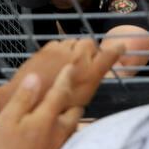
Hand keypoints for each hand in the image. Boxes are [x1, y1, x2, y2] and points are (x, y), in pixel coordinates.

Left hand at [0, 38, 123, 110]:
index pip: (108, 55)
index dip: (116, 50)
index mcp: (90, 72)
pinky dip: (60, 50)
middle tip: (84, 63)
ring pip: (74, 42)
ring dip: (74, 49)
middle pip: (90, 44)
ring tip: (68, 64)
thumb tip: (96, 71)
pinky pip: (60, 43)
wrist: (28, 99)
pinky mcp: (48, 48)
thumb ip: (91, 81)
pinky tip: (56, 62)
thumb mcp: (81, 99)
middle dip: (89, 51)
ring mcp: (62, 50)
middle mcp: (78, 58)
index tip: (120, 46)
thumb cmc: (56, 106)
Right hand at [0, 66, 83, 148]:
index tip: (71, 67)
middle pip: (75, 110)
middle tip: (71, 88)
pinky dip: (66, 129)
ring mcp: (58, 147)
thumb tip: (36, 78)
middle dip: (74, 98)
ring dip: (71, 114)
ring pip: (72, 126)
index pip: (61, 93)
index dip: (66, 78)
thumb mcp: (6, 120)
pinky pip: (67, 138)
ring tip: (65, 108)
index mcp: (46, 119)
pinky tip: (57, 132)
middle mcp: (58, 132)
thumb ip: (23, 98)